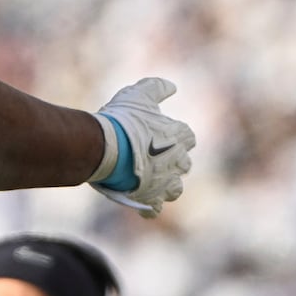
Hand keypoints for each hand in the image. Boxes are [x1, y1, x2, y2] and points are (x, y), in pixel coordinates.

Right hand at [90, 77, 195, 217]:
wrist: (107, 147)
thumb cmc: (123, 119)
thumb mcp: (139, 94)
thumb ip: (157, 87)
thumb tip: (173, 87)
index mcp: (179, 136)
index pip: (188, 137)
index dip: (176, 136)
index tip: (163, 134)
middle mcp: (178, 162)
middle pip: (184, 165)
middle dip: (172, 162)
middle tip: (153, 156)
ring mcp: (165, 183)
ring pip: (174, 190)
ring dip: (165, 186)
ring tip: (151, 181)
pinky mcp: (150, 198)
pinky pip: (154, 208)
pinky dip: (149, 206)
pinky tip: (141, 199)